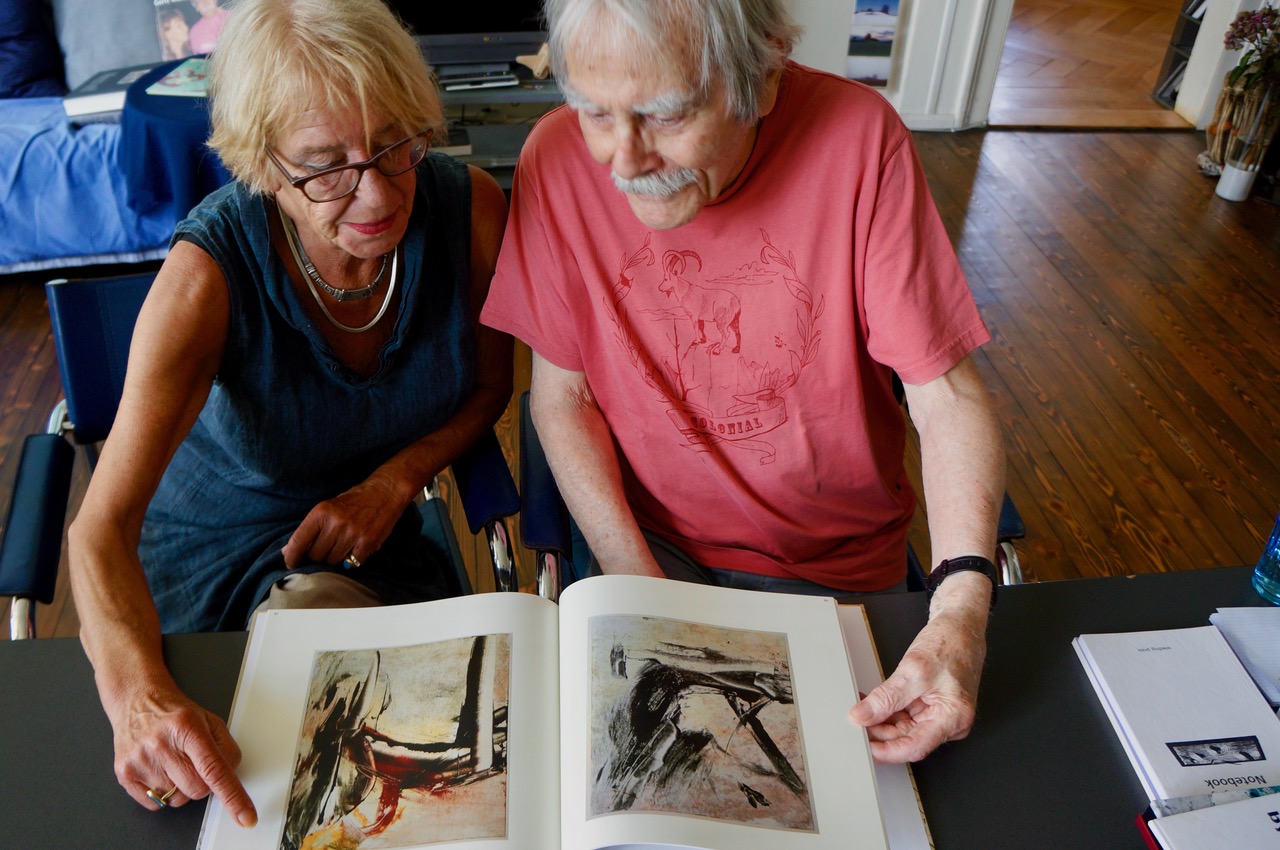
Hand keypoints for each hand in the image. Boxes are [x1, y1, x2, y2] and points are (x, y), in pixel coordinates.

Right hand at [109, 684, 256, 826]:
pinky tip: (160, 770)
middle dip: (203, 782)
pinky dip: (163, 794)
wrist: (137, 701)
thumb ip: (227, 749)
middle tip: (194, 763)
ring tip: (174, 763)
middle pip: (197, 790)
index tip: (246, 816)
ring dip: (181, 788)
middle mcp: (161, 744)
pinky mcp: (125, 773)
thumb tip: (232, 776)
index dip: (232, 796)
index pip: (214, 770)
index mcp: (187, 727)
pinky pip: (155, 805)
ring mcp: (140, 760)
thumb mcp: (210, 721)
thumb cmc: (175, 713)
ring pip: (177, 800)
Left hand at [282, 473, 407, 567]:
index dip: (291, 557)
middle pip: (316, 555)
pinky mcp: (368, 542)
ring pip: (333, 561)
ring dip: (336, 557)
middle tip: (328, 546)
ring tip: (344, 544)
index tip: (290, 563)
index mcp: (321, 512)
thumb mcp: (328, 507)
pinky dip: (353, 559)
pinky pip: (353, 563)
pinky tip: (357, 547)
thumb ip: (309, 529)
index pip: (298, 541)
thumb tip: (288, 551)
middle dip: (319, 555)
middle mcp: (335, 523)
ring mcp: (352, 534)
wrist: (385, 491)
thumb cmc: (354, 500)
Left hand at [848, 611, 986, 763]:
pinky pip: (904, 714)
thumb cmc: (951, 642)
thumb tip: (864, 715)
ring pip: (903, 727)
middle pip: (907, 738)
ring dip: (880, 720)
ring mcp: (939, 713)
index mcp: (953, 717)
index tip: (864, 748)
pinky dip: (886, 709)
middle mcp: (948, 720)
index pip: (915, 747)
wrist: (960, 625)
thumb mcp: (914, 670)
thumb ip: (887, 697)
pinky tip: (870, 703)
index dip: (887, 751)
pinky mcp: (930, 704)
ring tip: (859, 710)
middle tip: (854, 724)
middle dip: (879, 732)